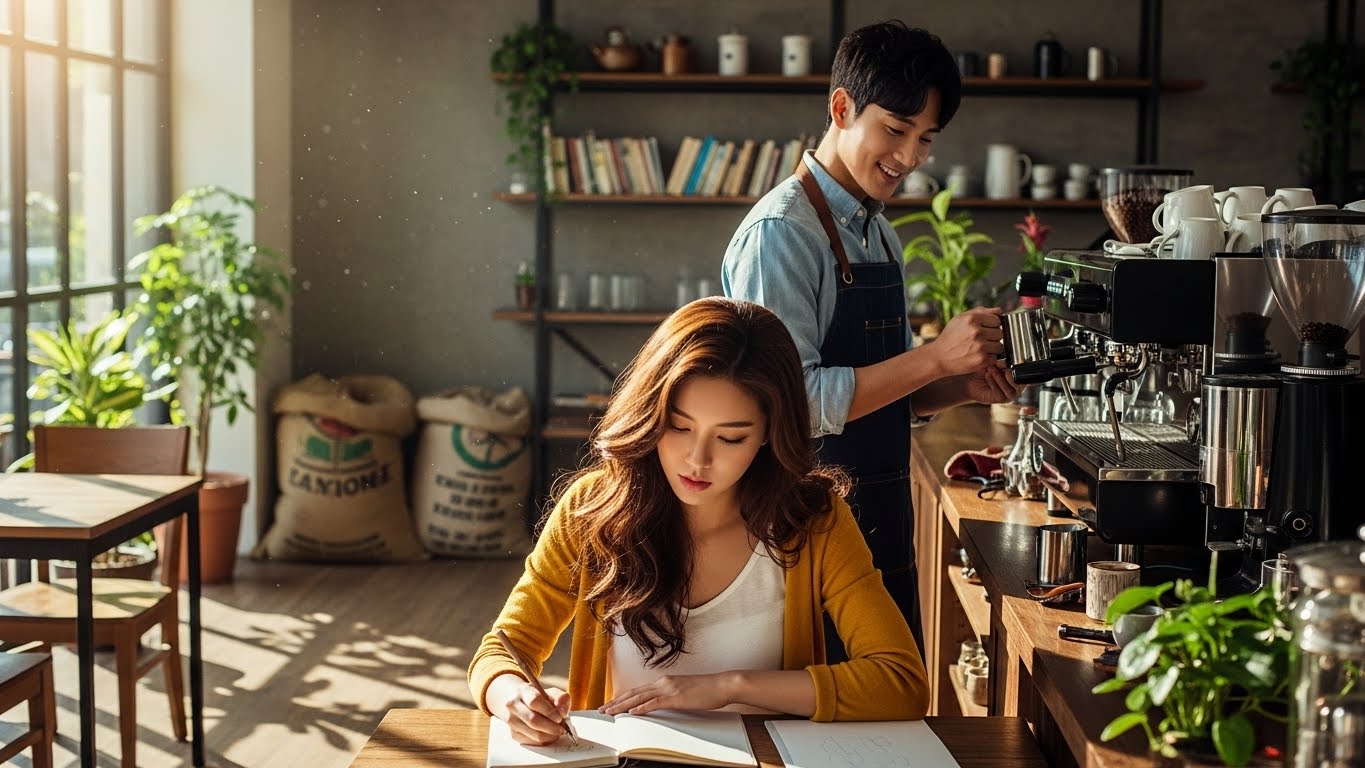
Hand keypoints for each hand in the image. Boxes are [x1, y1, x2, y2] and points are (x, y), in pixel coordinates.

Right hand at [488, 675, 571, 745]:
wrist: (518, 702)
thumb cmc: (538, 697)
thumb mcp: (551, 693)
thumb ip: (561, 698)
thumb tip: (562, 712)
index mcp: (522, 691)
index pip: (535, 701)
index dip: (549, 712)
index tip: (560, 718)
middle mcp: (513, 705)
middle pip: (533, 720)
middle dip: (551, 727)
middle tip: (562, 729)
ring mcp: (510, 720)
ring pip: (533, 733)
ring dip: (549, 736)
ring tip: (557, 732)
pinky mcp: (513, 733)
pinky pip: (531, 742)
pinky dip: (543, 741)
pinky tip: (549, 735)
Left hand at [599, 672, 734, 715]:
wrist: (722, 685)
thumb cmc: (706, 690)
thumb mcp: (684, 693)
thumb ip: (670, 697)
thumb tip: (660, 706)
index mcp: (664, 682)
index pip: (638, 690)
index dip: (622, 697)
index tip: (610, 704)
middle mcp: (663, 683)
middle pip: (634, 693)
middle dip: (616, 702)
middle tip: (602, 710)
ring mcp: (669, 688)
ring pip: (640, 697)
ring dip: (623, 705)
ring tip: (610, 712)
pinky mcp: (676, 697)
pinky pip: (655, 703)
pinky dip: (642, 707)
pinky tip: (632, 712)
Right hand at [932, 307, 1004, 377]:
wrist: (939, 357)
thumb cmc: (950, 337)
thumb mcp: (960, 319)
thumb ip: (980, 311)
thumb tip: (999, 311)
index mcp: (972, 318)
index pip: (997, 320)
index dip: (992, 325)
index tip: (985, 330)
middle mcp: (976, 331)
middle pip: (1000, 333)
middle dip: (992, 337)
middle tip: (980, 340)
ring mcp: (980, 346)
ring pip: (1000, 346)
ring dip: (992, 349)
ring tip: (979, 349)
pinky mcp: (982, 359)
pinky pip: (995, 358)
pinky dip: (988, 359)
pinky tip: (977, 356)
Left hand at [962, 361, 1021, 404]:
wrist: (971, 378)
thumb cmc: (984, 369)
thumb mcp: (994, 363)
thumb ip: (1002, 363)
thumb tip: (1006, 362)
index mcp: (1018, 377)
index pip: (1025, 375)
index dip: (1019, 370)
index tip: (1011, 363)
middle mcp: (1016, 387)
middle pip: (1020, 384)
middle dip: (1010, 375)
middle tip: (1001, 368)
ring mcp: (1009, 395)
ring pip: (1009, 390)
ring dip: (999, 378)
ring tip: (991, 370)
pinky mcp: (1000, 399)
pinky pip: (1000, 393)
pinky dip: (993, 383)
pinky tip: (987, 376)